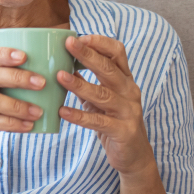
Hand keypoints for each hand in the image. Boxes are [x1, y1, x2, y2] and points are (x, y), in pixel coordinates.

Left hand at [57, 35, 155, 176]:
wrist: (134, 156)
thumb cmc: (114, 122)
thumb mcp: (101, 100)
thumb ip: (87, 83)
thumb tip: (63, 65)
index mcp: (125, 80)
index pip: (118, 53)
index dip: (100, 43)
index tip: (80, 37)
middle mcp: (130, 92)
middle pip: (109, 69)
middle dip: (88, 55)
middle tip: (68, 44)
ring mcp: (129, 111)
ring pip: (103, 94)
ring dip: (80, 84)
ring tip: (59, 76)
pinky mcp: (123, 131)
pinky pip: (99, 121)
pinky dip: (79, 116)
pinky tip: (62, 111)